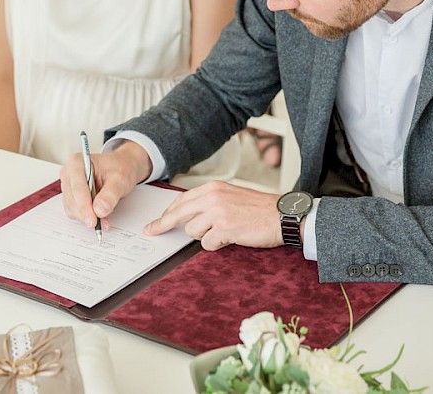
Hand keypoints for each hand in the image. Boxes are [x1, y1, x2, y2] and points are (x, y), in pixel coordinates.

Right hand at [60, 141, 151, 230]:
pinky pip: (75, 211)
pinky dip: (87, 216)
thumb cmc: (120, 168)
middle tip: (103, 223)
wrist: (121, 168)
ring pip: (72, 208)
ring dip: (87, 216)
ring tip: (104, 218)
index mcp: (77, 162)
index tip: (92, 221)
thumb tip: (100, 210)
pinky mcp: (71, 196)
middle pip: (72, 200)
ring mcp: (68, 185)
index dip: (84, 206)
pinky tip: (98, 215)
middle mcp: (69, 173)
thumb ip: (110, 194)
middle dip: (87, 213)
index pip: (77, 187)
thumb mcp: (120, 178)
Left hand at [144, 181, 282, 250]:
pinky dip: (217, 245)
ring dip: (205, 236)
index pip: (181, 200)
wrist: (282, 216)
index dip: (166, 213)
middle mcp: (212, 197)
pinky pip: (207, 243)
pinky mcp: (224, 228)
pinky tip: (231, 238)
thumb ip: (209, 202)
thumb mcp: (231, 196)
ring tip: (224, 231)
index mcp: (213, 188)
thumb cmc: (258, 209)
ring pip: (192, 231)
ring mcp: (217, 212)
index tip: (154, 223)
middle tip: (151, 231)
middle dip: (162, 225)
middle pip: (178, 214)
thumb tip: (187, 215)